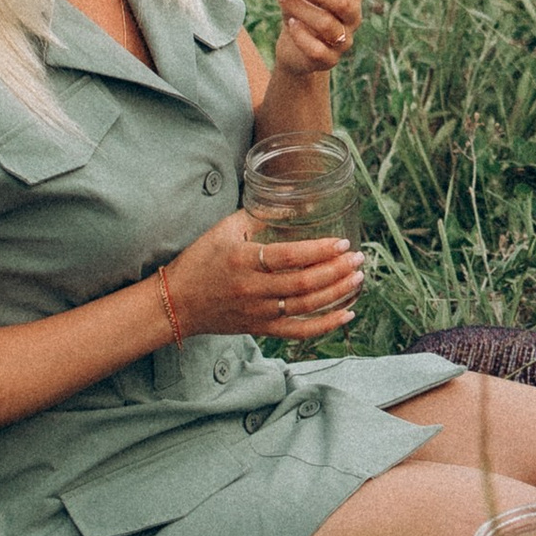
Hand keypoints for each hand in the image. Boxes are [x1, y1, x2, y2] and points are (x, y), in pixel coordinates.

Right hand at [161, 208, 361, 343]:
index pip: (291, 257)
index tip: (342, 243)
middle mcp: (253, 289)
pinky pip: (298, 332)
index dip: (320, 250)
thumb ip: (259, 214)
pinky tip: (347, 315)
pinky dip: (325, 326)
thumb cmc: (200, 260)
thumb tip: (294, 203)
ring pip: (306, 307)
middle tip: (359, 259)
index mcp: (244, 261)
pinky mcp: (260, 328)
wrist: (176, 302)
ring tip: (358, 279)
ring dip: (337, 294)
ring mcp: (258, 312)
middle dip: (336, 271)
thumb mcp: (225, 228)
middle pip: (304, 284)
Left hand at [273, 0, 362, 84]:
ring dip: (300, 8)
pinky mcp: (329, 60)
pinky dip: (301, 35)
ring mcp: (344, 41)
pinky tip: (288, 23)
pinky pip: (317, 49)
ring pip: (327, 24)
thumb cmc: (302, 10)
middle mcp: (353, 17)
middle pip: (341, 1)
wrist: (296, 49)